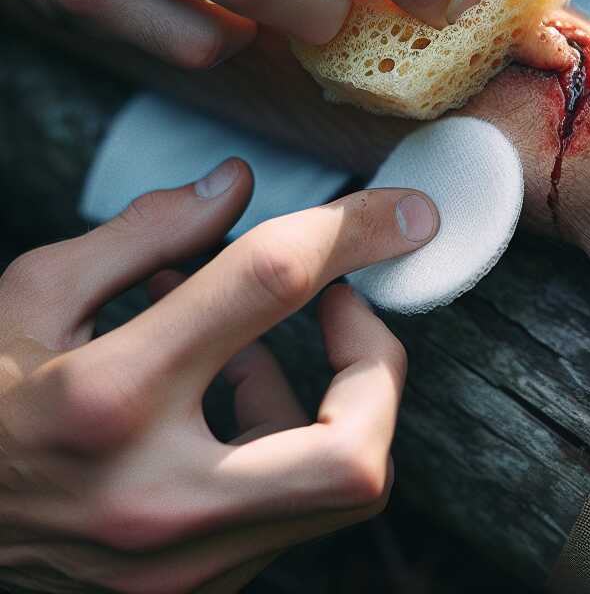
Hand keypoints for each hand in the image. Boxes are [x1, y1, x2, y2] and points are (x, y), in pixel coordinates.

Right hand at [0, 158, 438, 592]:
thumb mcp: (32, 296)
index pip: (270, 284)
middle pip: (354, 452)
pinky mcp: (191, 588)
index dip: (352, 229)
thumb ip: (143, 233)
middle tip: (348, 305)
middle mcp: (155, 496)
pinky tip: (232, 394)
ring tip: (254, 346)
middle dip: (381, 363)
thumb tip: (237, 186)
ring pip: (340, 491)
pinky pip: (291, 507)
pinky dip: (290, 438)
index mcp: (108, 396)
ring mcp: (180, 564)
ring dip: (336, 398)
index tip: (403, 209)